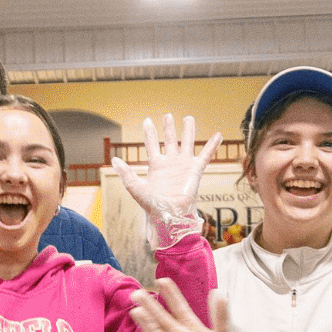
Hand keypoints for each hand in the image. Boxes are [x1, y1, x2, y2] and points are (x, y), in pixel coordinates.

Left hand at [109, 114, 220, 249]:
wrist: (171, 215)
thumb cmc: (153, 205)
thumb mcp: (135, 187)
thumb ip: (126, 173)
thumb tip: (114, 160)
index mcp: (156, 166)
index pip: (152, 145)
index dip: (150, 133)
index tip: (147, 121)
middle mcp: (170, 163)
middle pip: (170, 140)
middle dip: (169, 128)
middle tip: (168, 115)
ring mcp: (183, 165)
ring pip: (187, 143)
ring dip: (188, 130)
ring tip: (189, 118)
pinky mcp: (195, 170)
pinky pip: (205, 155)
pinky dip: (212, 145)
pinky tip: (218, 134)